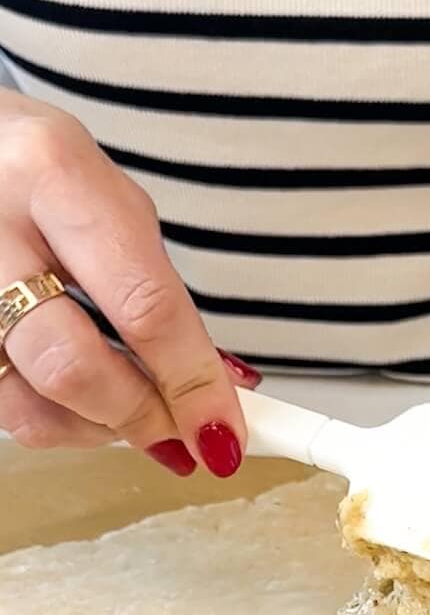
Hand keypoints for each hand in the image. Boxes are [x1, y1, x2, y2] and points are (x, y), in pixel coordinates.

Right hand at [0, 91, 259, 476]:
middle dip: (141, 417)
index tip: (222, 432)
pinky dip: (55, 418)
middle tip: (181, 437)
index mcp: (56, 177)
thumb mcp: (114, 207)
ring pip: (27, 403)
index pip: (143, 305)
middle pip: (73, 366)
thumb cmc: (49, 183)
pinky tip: (80, 399)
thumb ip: (160, 293)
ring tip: (129, 410)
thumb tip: (220, 385)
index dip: (191, 383)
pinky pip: (2, 404)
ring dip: (96, 428)